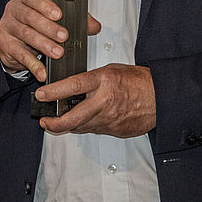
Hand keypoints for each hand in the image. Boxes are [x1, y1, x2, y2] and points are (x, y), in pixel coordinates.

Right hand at [0, 0, 100, 82]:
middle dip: (48, 28)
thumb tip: (94, 26)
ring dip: (43, 45)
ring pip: (25, 35)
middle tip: (64, 36)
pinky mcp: (6, 46)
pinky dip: (33, 65)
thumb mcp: (52, 17)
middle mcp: (14, 10)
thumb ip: (74, 18)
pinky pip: (20, 55)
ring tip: (58, 53)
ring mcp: (8, 27)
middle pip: (30, 17)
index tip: (59, 14)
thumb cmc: (35, 24)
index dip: (46, 5)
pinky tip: (43, 71)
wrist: (12, 39)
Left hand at [35, 63, 155, 137]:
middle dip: (54, 122)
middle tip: (45, 120)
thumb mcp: (112, 70)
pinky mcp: (115, 130)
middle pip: (73, 117)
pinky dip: (87, 126)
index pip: (73, 86)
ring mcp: (110, 119)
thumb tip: (73, 88)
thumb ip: (92, 80)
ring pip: (82, 127)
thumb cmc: (139, 81)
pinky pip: (95, 130)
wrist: (161, 97)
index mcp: (104, 81)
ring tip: (59, 121)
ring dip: (69, 125)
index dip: (53, 92)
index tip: (41, 95)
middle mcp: (105, 101)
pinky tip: (85, 121)